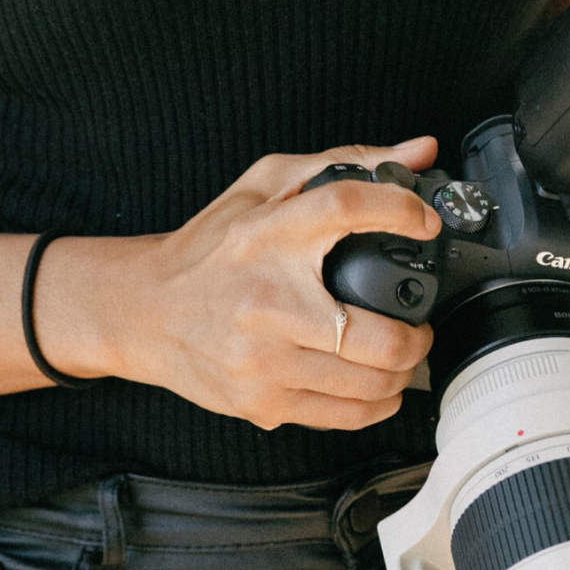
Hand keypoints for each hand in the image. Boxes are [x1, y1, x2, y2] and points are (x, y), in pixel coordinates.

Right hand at [41, 140, 440, 428]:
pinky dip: (376, 403)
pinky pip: (345, 416)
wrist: (144, 311)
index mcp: (265, 235)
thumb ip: (343, 164)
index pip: (345, 208)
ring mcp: (264, 360)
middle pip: (380, 335)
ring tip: (402, 355)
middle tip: (419, 323)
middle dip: (418, 335)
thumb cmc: (206, 250)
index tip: (425, 224)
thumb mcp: (263, 186)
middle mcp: (266, 301)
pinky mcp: (262, 403)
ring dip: (403, 373)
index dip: (399, 213)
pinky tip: (376, 384)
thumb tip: (418, 153)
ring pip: (370, 384)